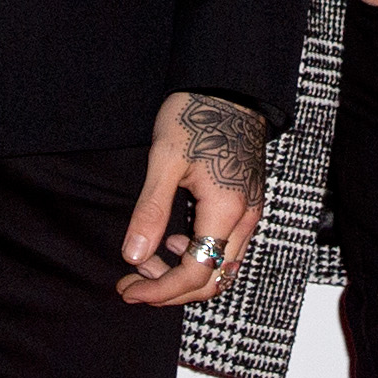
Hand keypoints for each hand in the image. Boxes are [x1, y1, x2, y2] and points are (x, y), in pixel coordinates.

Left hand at [120, 92, 267, 306]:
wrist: (229, 87)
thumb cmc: (196, 115)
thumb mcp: (165, 161)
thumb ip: (151, 211)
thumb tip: (133, 256)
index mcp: (226, 209)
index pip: (196, 274)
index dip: (159, 290)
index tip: (126, 288)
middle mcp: (246, 217)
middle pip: (214, 280)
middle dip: (171, 290)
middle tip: (131, 283)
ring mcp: (250, 211)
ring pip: (223, 267)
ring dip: (186, 276)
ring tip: (148, 262)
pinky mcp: (248, 202)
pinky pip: (228, 248)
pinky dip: (201, 257)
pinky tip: (175, 240)